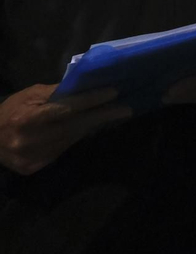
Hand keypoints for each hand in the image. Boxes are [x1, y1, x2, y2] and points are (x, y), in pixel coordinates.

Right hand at [0, 84, 131, 174]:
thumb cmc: (10, 111)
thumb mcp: (29, 95)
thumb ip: (56, 92)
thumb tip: (84, 86)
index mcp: (28, 119)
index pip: (66, 108)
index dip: (91, 100)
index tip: (113, 92)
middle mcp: (31, 140)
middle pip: (74, 127)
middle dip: (102, 116)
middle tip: (126, 108)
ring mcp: (33, 157)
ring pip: (72, 140)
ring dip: (91, 126)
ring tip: (111, 114)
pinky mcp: (34, 167)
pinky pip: (62, 150)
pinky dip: (75, 138)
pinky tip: (87, 129)